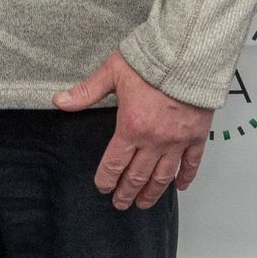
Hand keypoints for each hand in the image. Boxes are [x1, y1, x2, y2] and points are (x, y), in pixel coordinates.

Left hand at [54, 51, 210, 209]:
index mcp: (131, 127)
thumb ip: (86, 91)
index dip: (106, 179)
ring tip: (144, 203)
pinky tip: (179, 187)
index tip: (102, 188)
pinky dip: (185, 177)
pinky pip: (191, 163)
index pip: (114, 163)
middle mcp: (154, 140)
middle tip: (120, 203)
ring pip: (162, 176)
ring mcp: (177, 141)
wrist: (187, 53)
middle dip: (126, 193)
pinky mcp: (196, 135)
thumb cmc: (152, 61)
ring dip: (152, 193)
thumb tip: (59, 100)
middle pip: (137, 176)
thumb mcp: (112, 72)